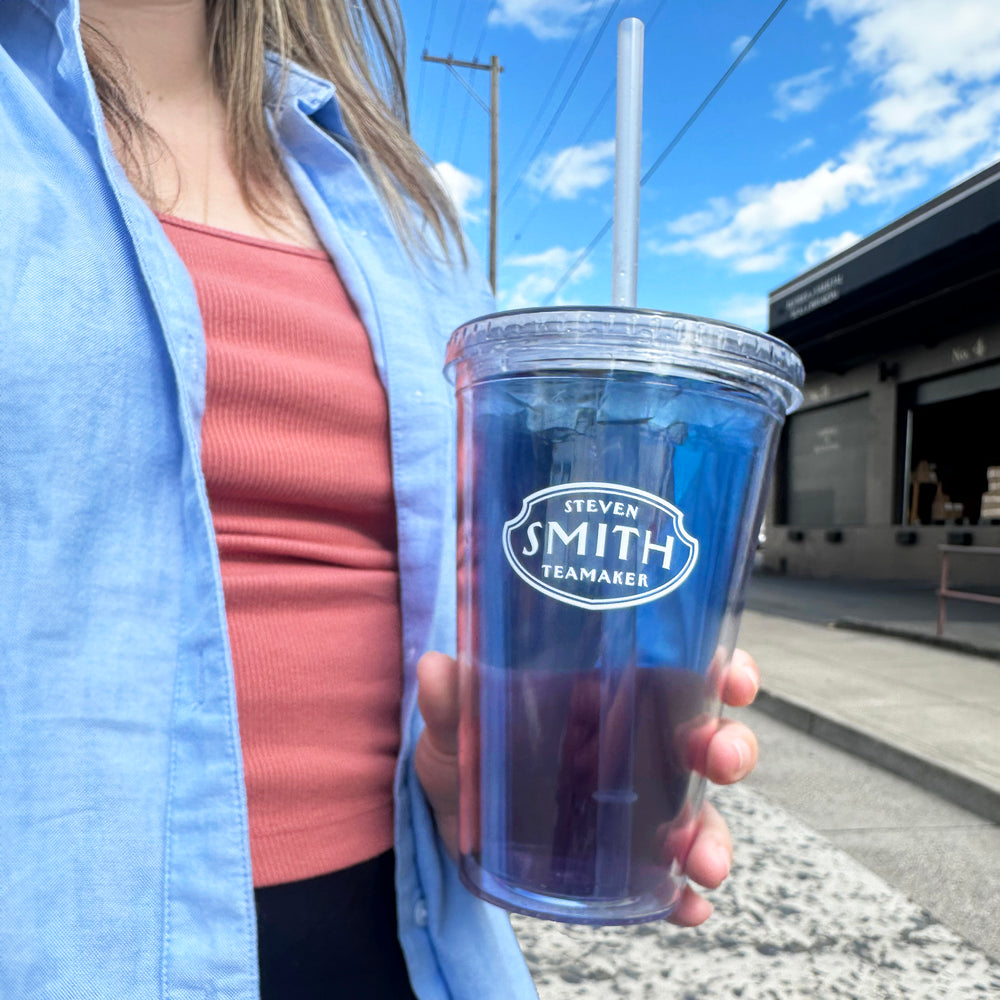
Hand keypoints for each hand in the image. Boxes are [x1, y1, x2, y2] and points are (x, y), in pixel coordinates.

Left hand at [413, 648, 760, 925]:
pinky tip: (685, 907)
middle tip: (718, 761)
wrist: (447, 815)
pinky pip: (668, 876)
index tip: (733, 678)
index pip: (683, 669)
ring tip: (702, 861)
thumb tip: (435, 667)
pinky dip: (684, 894)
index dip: (722, 669)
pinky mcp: (620, 859)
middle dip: (729, 747)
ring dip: (714, 833)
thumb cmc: (465, 747)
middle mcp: (633, 743)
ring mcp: (634, 803)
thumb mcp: (454, 722)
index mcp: (607, 693)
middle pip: (705, 738)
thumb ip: (449, 700)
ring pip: (700, 811)